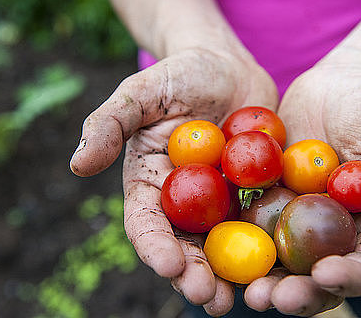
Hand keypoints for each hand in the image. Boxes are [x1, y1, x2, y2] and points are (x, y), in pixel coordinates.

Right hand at [70, 48, 277, 315]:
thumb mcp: (142, 91)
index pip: (146, 223)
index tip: (169, 263)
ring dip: (232, 276)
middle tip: (209, 298)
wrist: (227, 66)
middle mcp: (184, 203)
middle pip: (186, 246)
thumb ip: (109, 122)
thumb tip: (77, 164)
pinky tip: (283, 265)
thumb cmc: (178, 74)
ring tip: (245, 298)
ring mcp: (222, 202)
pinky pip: (264, 222)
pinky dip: (270, 246)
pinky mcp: (256, 195)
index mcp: (151, 184)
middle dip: (195, 275)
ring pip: (225, 247)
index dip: (155, 246)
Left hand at [243, 47, 360, 315]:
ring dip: (262, 280)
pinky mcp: (266, 200)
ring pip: (279, 261)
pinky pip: (249, 224)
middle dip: (296, 293)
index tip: (327, 273)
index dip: (350, 278)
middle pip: (316, 278)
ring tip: (245, 289)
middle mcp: (332, 235)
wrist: (340, 79)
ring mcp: (296, 219)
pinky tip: (214, 249)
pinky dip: (234, 241)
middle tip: (272, 298)